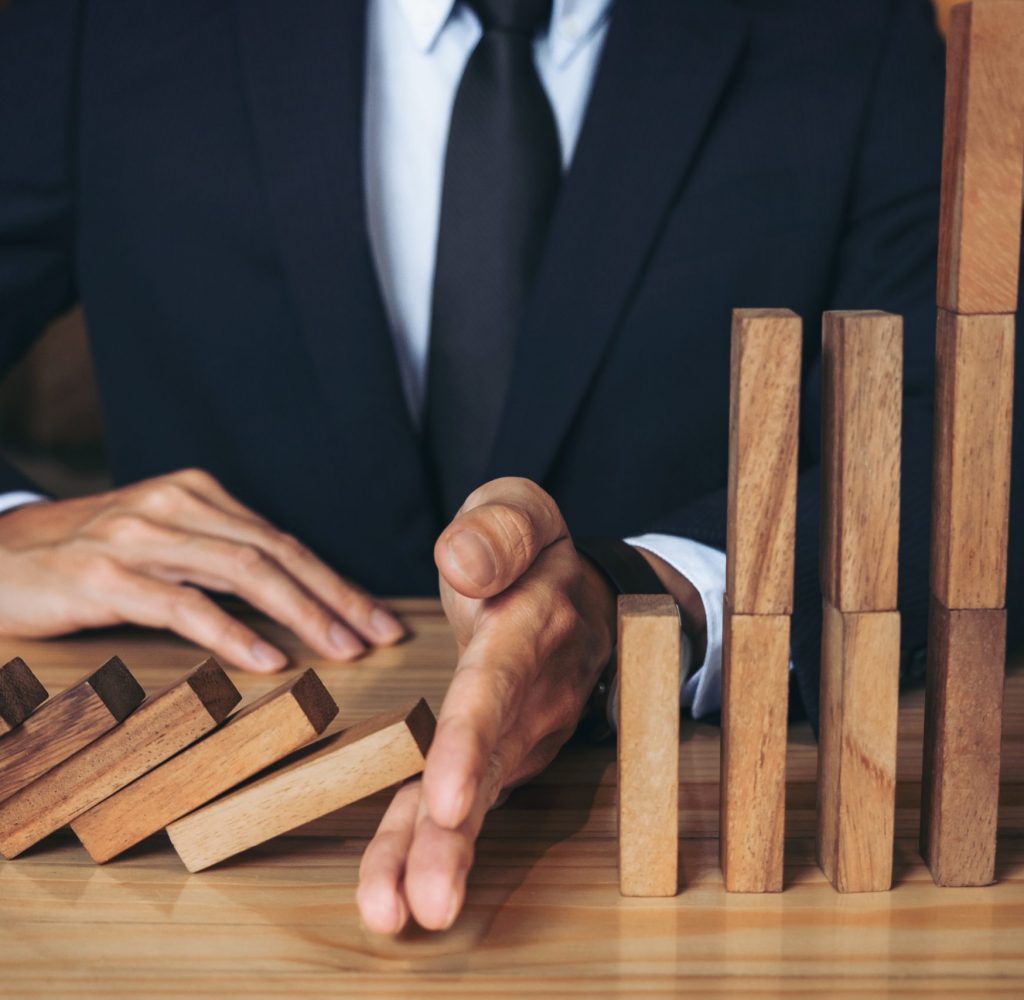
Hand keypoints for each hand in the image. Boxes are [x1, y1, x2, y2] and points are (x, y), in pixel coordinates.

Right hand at [0, 468, 403, 671]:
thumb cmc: (82, 557)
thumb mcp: (158, 543)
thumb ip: (215, 558)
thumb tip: (290, 599)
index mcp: (197, 495)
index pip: (283, 541)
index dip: (337, 582)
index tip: (378, 617)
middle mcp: (176, 505)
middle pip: (277, 553)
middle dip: (337, 597)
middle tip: (380, 635)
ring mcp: (140, 536)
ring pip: (244, 573)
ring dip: (303, 614)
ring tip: (343, 650)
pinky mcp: (104, 574)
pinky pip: (182, 605)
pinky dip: (232, 633)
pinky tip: (267, 659)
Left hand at [357, 477, 616, 932]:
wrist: (586, 592)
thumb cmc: (535, 551)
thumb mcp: (520, 509)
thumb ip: (497, 529)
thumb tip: (459, 561)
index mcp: (530, 624)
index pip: (497, 684)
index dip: (472, 740)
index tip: (449, 799)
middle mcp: (532, 691)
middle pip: (489, 766)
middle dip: (454, 834)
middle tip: (422, 903)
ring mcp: (522, 730)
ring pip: (476, 798)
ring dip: (437, 857)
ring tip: (397, 915)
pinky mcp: (503, 753)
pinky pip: (463, 801)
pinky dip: (427, 848)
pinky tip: (394, 896)